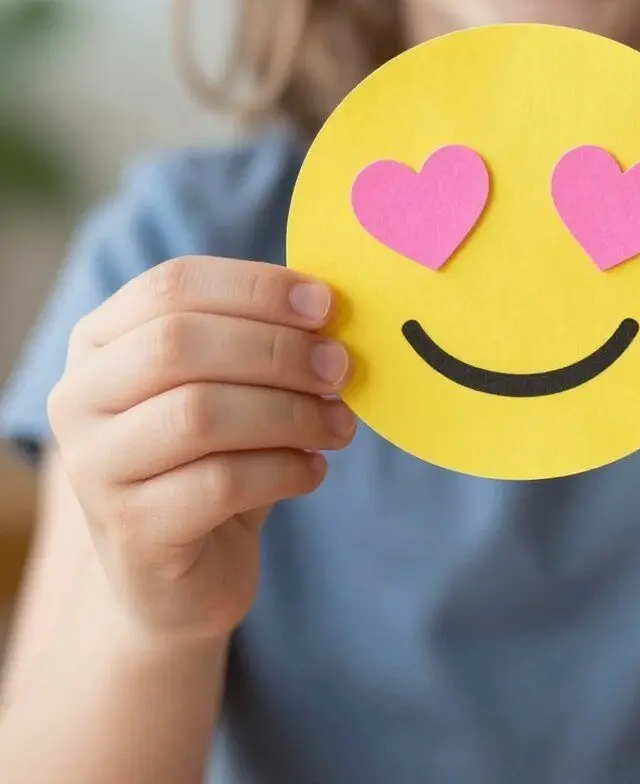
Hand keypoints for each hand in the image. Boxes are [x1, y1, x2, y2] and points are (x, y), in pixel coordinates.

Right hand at [47, 257, 355, 643]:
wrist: (186, 572)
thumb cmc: (218, 458)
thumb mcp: (234, 386)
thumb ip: (264, 338)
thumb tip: (329, 304)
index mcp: (101, 340)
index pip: (173, 285)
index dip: (256, 287)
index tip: (326, 304)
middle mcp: (79, 397)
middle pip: (179, 342)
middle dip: (277, 350)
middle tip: (341, 367)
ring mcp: (94, 468)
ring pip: (199, 413)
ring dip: (290, 413)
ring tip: (339, 425)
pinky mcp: (130, 531)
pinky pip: (220, 483)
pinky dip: (284, 470)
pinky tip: (313, 471)